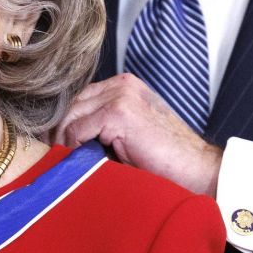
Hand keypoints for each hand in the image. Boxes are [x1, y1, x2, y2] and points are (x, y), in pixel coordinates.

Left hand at [53, 74, 224, 196]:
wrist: (195, 167)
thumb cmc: (164, 158)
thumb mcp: (129, 134)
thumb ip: (103, 125)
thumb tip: (63, 137)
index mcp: (125, 85)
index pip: (80, 98)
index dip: (66, 122)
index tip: (58, 144)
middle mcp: (122, 85)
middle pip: (71, 105)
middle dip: (60, 131)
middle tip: (57, 156)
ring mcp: (121, 96)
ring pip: (71, 116)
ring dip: (66, 142)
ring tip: (69, 162)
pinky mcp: (118, 113)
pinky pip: (78, 130)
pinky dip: (75, 148)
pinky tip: (84, 162)